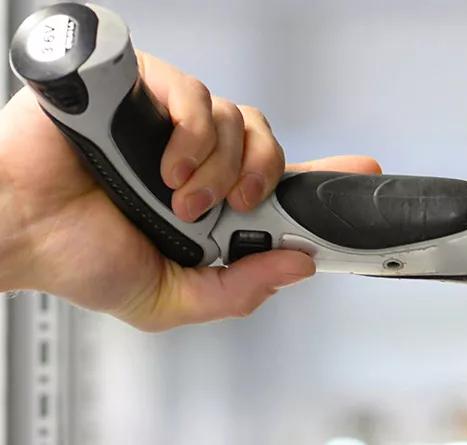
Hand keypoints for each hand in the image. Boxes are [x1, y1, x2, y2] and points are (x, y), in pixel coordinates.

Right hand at [0, 52, 381, 330]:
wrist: (13, 227)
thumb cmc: (74, 256)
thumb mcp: (167, 299)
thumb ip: (234, 290)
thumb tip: (296, 266)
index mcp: (207, 203)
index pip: (281, 181)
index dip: (326, 176)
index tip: (364, 174)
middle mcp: (195, 158)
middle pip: (269, 142)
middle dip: (266, 175)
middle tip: (237, 204)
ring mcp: (168, 122)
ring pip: (239, 118)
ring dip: (220, 164)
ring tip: (181, 194)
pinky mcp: (141, 90)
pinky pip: (196, 94)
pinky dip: (193, 132)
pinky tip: (167, 165)